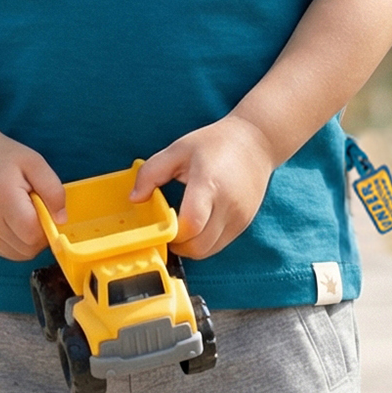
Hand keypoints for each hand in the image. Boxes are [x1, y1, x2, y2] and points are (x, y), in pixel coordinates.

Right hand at [0, 130, 64, 259]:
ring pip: (17, 254)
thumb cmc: (2, 157)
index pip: (33, 234)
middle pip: (27, 249)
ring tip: (23, 214)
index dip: (47, 228)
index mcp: (4, 199)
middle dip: (39, 236)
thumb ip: (53, 191)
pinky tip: (12, 220)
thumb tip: (61, 220)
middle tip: (36, 211)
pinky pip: (5, 251)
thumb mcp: (35, 163)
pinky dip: (15, 242)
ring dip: (28, 241)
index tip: (45, 210)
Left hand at [132, 115, 276, 259]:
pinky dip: (204, 242)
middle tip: (165, 232)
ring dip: (191, 247)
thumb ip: (151, 173)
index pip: (191, 224)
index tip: (159, 226)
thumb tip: (135, 198)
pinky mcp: (244, 224)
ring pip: (209, 251)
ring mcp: (239, 217)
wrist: (257, 142)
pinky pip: (219, 245)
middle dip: (178, 245)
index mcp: (209, 184)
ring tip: (180, 228)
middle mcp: (228, 205)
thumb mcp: (178, 150)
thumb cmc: (216, 143)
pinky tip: (196, 225)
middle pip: (199, 246)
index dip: (171, 233)